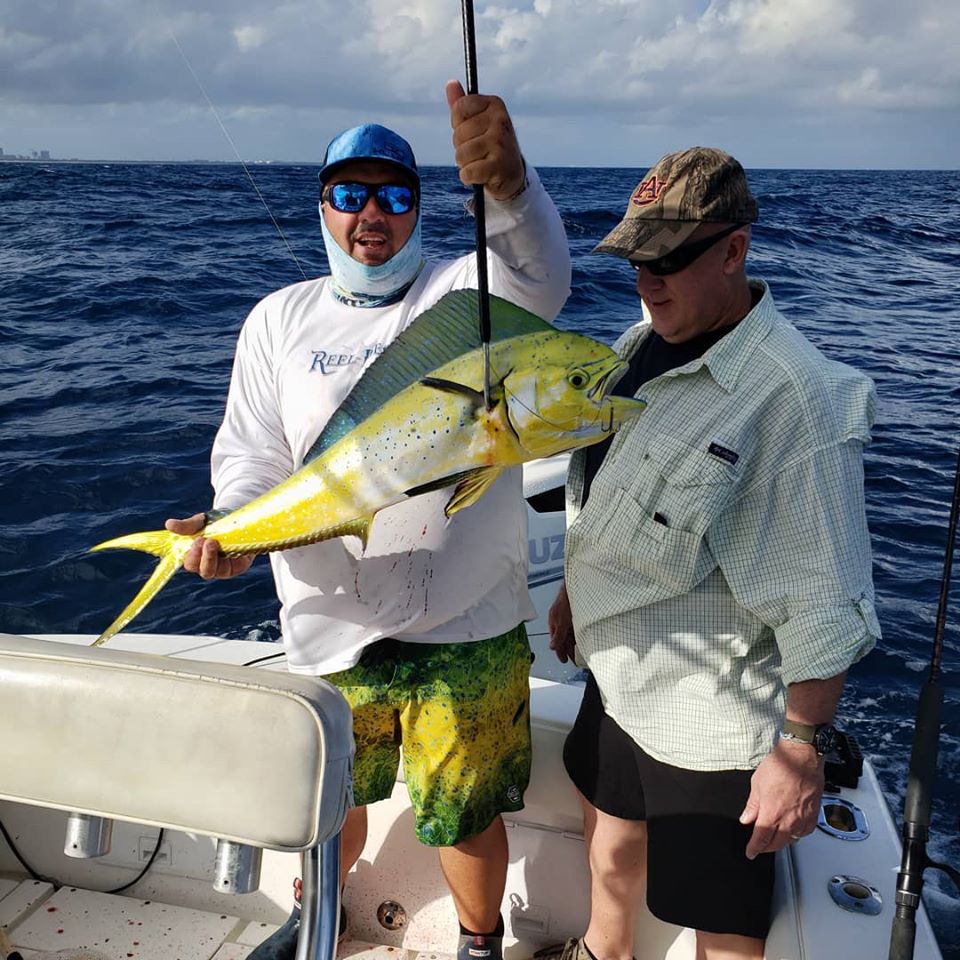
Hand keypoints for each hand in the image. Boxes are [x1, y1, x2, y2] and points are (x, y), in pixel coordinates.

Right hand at [165, 513, 253, 579]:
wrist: (239, 521)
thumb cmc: (215, 524)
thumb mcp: (201, 522)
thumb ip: (187, 526)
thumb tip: (169, 524)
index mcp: (197, 557)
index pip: (190, 563)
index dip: (191, 556)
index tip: (196, 540)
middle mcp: (209, 565)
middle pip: (202, 570)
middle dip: (201, 557)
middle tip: (204, 540)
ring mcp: (224, 568)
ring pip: (215, 571)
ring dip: (211, 558)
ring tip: (213, 542)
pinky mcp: (239, 567)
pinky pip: (233, 567)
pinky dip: (231, 558)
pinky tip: (229, 546)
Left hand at [446, 79, 524, 200]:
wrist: (512, 175)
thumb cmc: (490, 146)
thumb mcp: (479, 122)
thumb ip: (463, 104)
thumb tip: (451, 83)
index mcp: (495, 104)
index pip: (459, 108)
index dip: (458, 125)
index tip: (472, 132)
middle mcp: (500, 120)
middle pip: (458, 134)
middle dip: (461, 148)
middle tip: (478, 152)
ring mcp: (500, 143)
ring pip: (460, 155)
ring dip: (465, 164)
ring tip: (480, 163)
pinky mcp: (498, 166)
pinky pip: (467, 172)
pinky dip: (468, 178)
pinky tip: (481, 175)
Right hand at [548, 582, 575, 662]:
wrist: (577, 585)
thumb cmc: (566, 599)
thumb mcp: (562, 621)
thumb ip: (558, 635)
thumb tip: (552, 647)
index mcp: (554, 622)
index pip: (556, 641)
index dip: (560, 652)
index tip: (564, 660)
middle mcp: (560, 620)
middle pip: (563, 638)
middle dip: (567, 649)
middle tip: (574, 659)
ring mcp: (568, 617)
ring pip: (570, 634)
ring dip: (574, 643)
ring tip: (580, 652)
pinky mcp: (576, 614)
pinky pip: (576, 628)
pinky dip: (579, 635)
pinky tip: (584, 639)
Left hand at [739, 738, 824, 858]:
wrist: (802, 758)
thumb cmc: (781, 766)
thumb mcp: (757, 784)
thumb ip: (752, 806)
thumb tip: (746, 819)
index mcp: (771, 813)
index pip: (761, 839)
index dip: (754, 849)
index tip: (750, 853)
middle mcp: (788, 821)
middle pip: (776, 844)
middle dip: (766, 847)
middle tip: (760, 846)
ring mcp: (803, 819)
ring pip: (791, 840)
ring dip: (781, 841)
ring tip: (774, 837)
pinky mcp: (814, 816)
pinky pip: (804, 832)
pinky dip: (796, 834)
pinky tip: (792, 829)